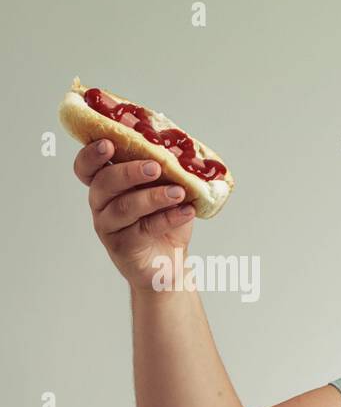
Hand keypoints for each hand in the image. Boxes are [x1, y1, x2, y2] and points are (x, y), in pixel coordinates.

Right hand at [73, 139, 195, 293]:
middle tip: (155, 166)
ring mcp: (109, 226)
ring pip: (124, 207)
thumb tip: (182, 151)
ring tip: (179, 192)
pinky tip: (187, 211)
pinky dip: (168, 218)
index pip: (87, 167)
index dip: (91, 155)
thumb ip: (166, 171)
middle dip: (129, 172)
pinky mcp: (123, 247)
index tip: (108, 143)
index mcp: (106, 184)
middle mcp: (101, 203)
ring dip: (153, 197)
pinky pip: (144, 229)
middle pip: (104, 183)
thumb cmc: (164, 220)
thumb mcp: (165, 190)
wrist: (169, 263)